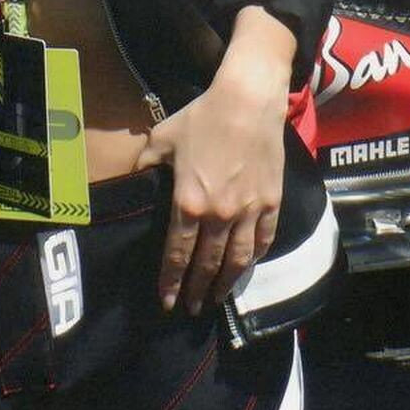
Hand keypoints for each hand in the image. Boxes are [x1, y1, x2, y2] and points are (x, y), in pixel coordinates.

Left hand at [135, 17, 290, 316]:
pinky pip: (263, 239)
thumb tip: (138, 179)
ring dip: (226, 284)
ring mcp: (248, 211)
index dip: (170, 280)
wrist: (247, 100)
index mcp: (187, 203)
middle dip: (197, 290)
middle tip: (191, 309)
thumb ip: (147, 165)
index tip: (166, 301)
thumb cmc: (201, 117)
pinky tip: (248, 266)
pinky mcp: (271, 202)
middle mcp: (218, 215)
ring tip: (218, 298)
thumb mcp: (161, 139)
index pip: (176, 253)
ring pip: (237, 260)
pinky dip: (255, 257)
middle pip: (207, 264)